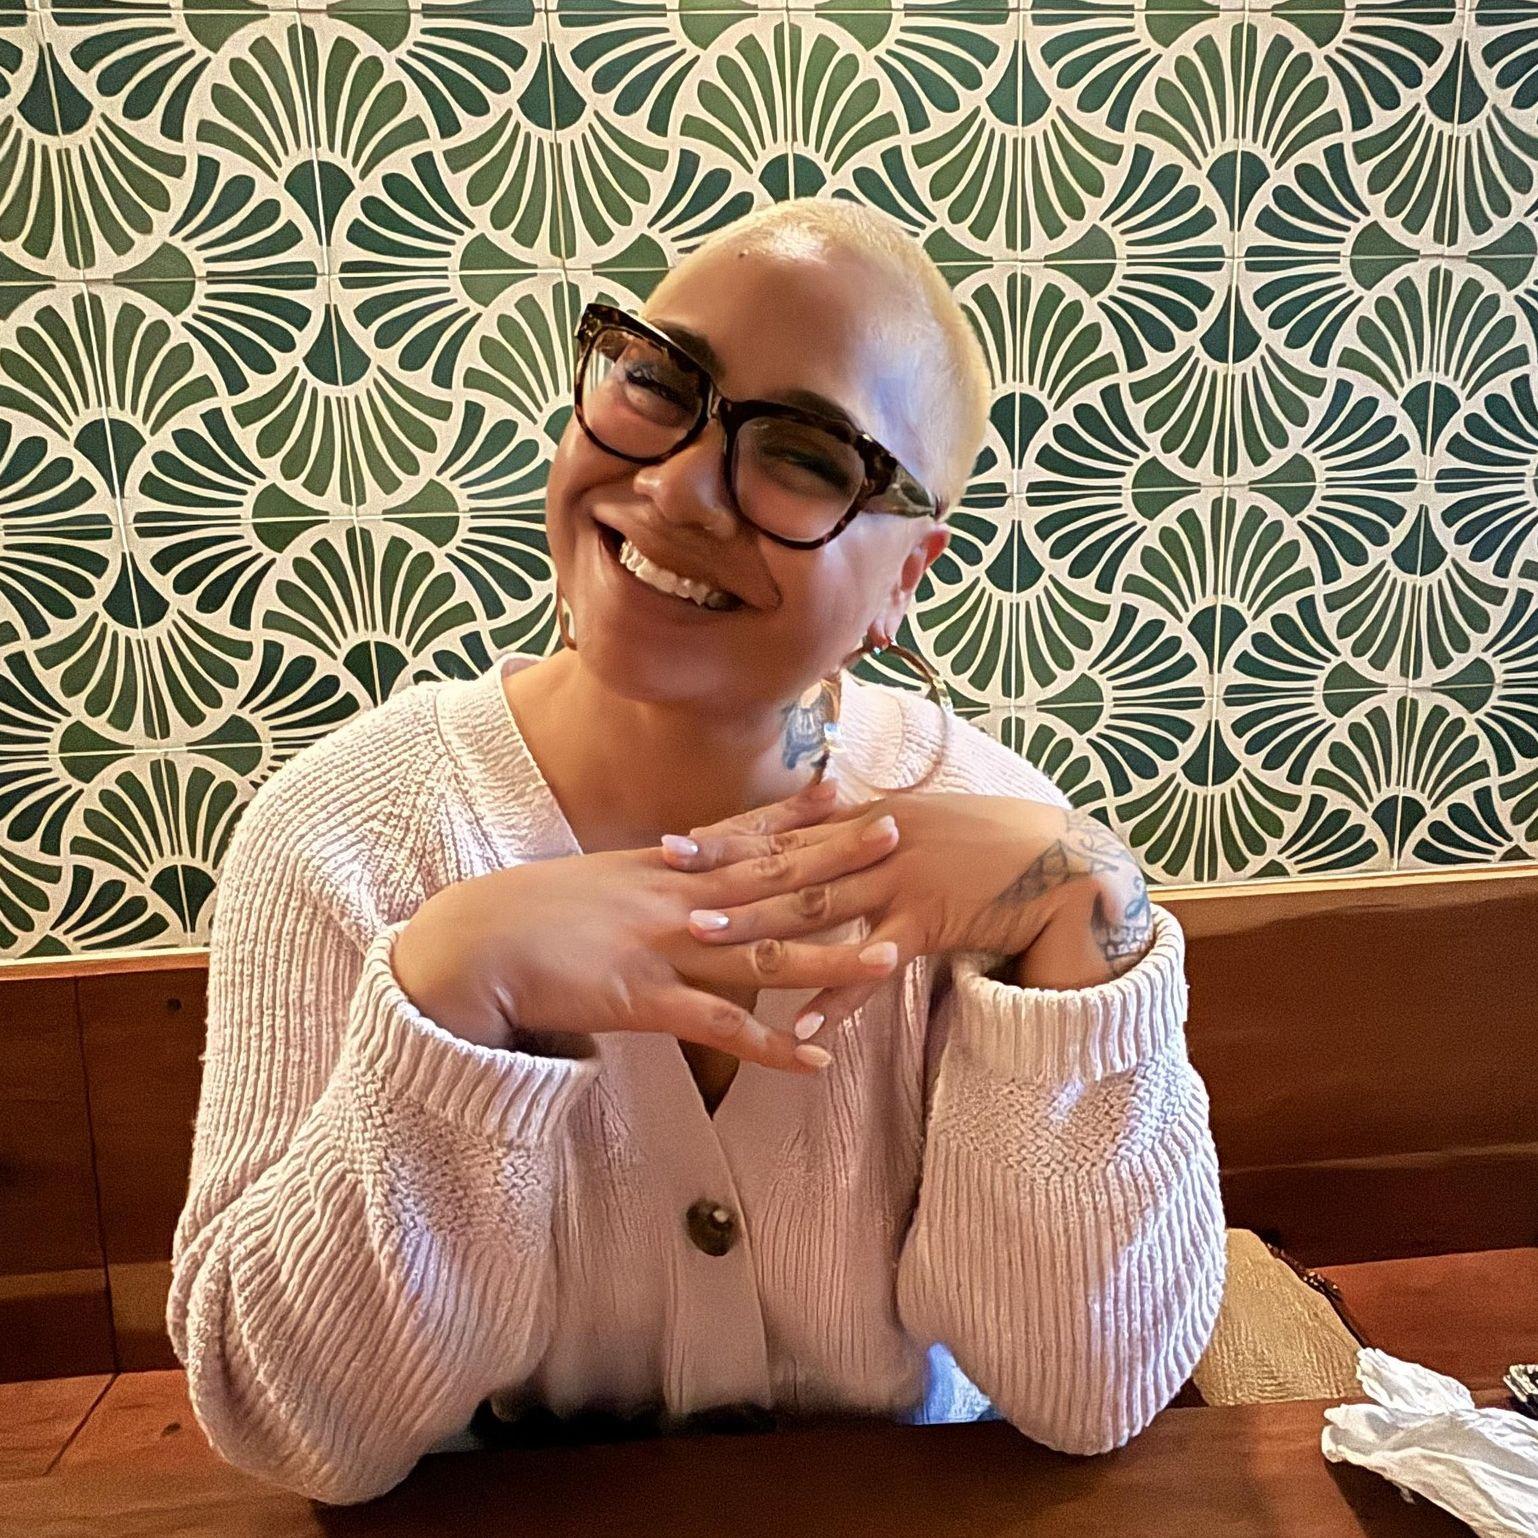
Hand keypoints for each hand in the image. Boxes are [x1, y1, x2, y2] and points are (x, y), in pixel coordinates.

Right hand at [389, 776, 908, 1074]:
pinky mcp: (646, 1000)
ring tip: (894, 953)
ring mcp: (665, 948)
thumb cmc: (528, 913)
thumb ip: (644, 877)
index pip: (742, 835)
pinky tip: (816, 1059)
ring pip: (765, 950)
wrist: (473, 941)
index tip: (845, 791)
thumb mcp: (596, 880)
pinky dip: (771, 1045)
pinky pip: (721, 1026)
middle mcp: (676, 898)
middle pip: (772, 878)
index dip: (796, 815)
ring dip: (832, 955)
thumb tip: (673, 866)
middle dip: (838, 859)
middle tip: (899, 835)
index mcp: (663, 868)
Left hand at [663, 793, 1152, 1038]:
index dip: (728, 838)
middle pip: (786, 862)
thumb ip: (867, 835)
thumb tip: (822, 831)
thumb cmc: (988, 845)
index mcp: (868, 820)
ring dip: (759, 925)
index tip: (673, 843)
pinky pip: (873, 966)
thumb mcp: (921, 827)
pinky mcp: (930, 922)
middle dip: (722, 871)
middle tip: (664, 878)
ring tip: (703, 940)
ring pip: (817, 908)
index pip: (785, 830)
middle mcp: (876, 843)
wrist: (1061, 859)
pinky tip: (797, 1019)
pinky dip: (835, 994)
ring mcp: (900, 881)